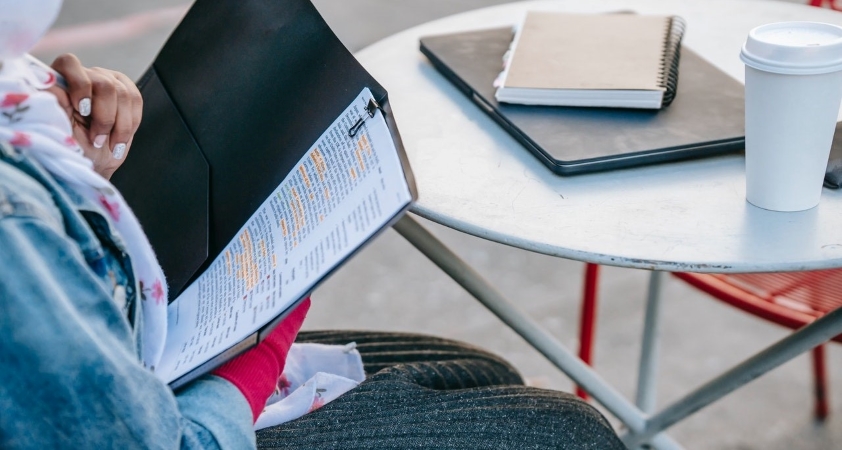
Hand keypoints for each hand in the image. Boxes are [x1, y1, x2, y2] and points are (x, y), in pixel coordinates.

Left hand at [46, 54, 141, 179]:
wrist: (94, 161)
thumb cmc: (73, 147)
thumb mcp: (59, 131)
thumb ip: (55, 105)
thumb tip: (50, 85)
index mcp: (61, 80)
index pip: (70, 64)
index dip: (80, 85)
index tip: (82, 110)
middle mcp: (86, 76)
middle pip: (104, 84)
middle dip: (105, 117)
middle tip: (97, 139)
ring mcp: (108, 81)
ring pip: (123, 94)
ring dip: (119, 126)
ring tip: (109, 144)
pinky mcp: (127, 91)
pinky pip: (136, 101)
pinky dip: (130, 124)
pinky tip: (119, 139)